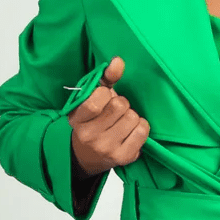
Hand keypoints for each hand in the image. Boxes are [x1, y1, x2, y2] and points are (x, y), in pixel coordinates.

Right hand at [68, 57, 150, 175]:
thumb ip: (105, 78)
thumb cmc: (93, 121)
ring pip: (132, 117)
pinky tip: (131, 130)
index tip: (104, 98)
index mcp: (77, 119)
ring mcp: (107, 148)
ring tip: (122, 122)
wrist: (88, 156)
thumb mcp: (92, 98)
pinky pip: (142, 131)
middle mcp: (89, 136)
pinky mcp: (123, 157)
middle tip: (115, 112)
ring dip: (131, 116)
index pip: (96, 100)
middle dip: (121, 104)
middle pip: (119, 106)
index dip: (105, 94)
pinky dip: (141, 126)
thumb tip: (118, 61)